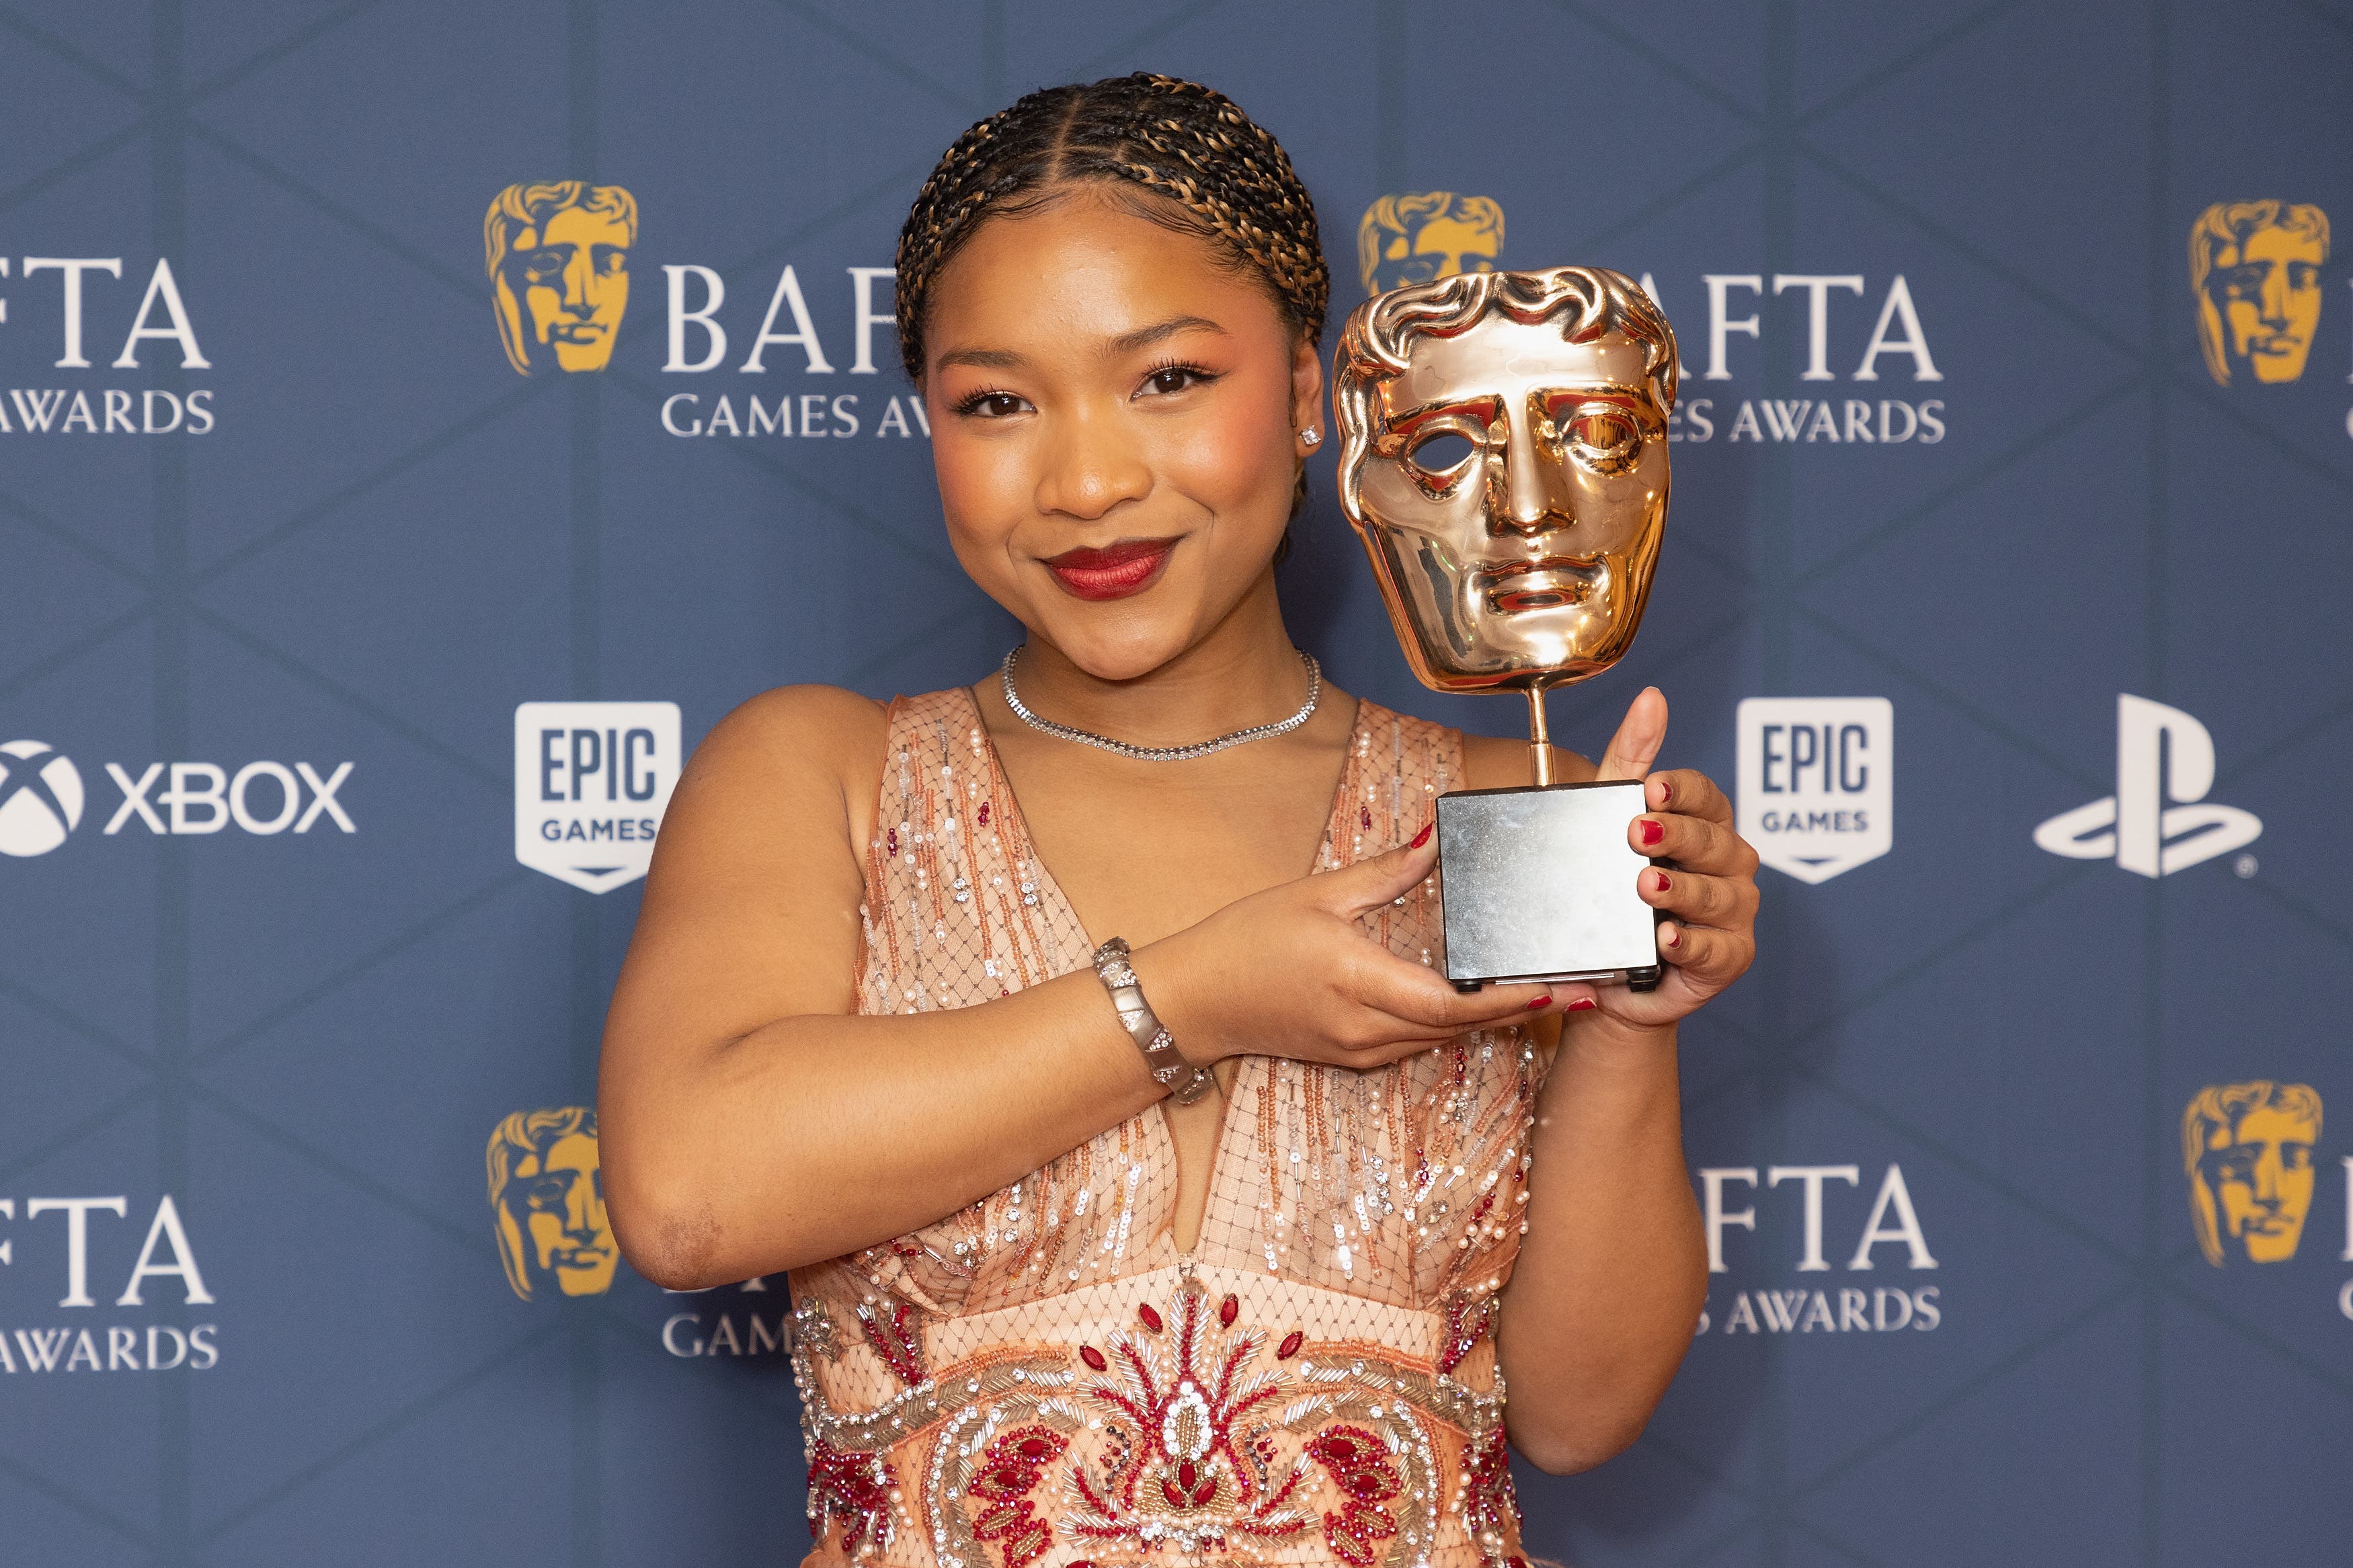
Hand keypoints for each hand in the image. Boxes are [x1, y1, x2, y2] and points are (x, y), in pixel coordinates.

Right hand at [1135, 831, 1552, 1071]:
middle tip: (1580, 986)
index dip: (1507, 999)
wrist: (1194, 1000)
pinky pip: (1418, 1043)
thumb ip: (1384, 872)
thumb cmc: (1245, 941)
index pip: (1449, 1002)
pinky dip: (1455, 1025)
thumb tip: (1434, 839)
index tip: (1556, 986)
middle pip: (1459, 1027)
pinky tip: (1483, 1004)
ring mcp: (1359, 1049)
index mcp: (1355, 980)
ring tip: (1547, 993)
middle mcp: (1363, 1026)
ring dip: (1492, 1020)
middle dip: (1520, 1008)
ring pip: (1443, 1039)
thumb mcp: (1315, 893)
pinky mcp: (1354, 1057)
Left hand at [1549, 686, 1758, 1031]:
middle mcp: (1729, 864)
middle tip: (1637, 834)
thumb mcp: (1607, 819)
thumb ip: (1630, 760)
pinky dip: (1693, 944)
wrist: (1607, 975)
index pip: (1706, 796)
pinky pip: (1717, 949)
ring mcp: (1735, 912)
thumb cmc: (1611, 891)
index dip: (1680, 790)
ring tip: (1646, 887)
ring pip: (1717, 895)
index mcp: (1705, 825)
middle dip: (1675, 836)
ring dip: (1682, 891)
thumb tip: (1652, 695)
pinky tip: (1668, 939)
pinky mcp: (1730, 957)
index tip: (1649, 788)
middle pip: (1712, 841)